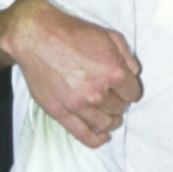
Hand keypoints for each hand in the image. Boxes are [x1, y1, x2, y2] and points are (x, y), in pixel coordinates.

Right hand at [6, 0, 141, 147]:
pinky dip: (96, 139)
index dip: (130, 90)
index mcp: (113, 71)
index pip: (133, 94)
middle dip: (119, 103)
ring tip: (109, 115)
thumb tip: (135, 73)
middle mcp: (98, 92)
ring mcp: (78, 104)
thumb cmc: (72, 32)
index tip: (125, 89)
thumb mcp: (107, 34)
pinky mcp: (60, 112)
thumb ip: (127, 55)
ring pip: (104, 123)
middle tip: (113, 97)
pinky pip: (83, 134)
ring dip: (111, 121)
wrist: (37, 36)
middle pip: (119, 108)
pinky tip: (103, 137)